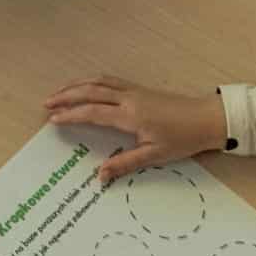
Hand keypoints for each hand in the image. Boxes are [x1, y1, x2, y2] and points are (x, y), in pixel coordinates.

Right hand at [43, 77, 227, 183]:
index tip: (53, 119)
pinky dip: (92, 82)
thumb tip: (100, 175)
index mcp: (130, 115)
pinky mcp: (140, 89)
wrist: (208, 119)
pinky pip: (110, 80)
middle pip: (91, 91)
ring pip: (99, 81)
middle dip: (67, 95)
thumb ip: (125, 164)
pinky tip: (87, 87)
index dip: (71, 115)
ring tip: (60, 92)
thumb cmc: (183, 138)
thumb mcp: (155, 156)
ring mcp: (134, 91)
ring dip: (77, 85)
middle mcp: (129, 98)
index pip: (93, 112)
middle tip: (47, 103)